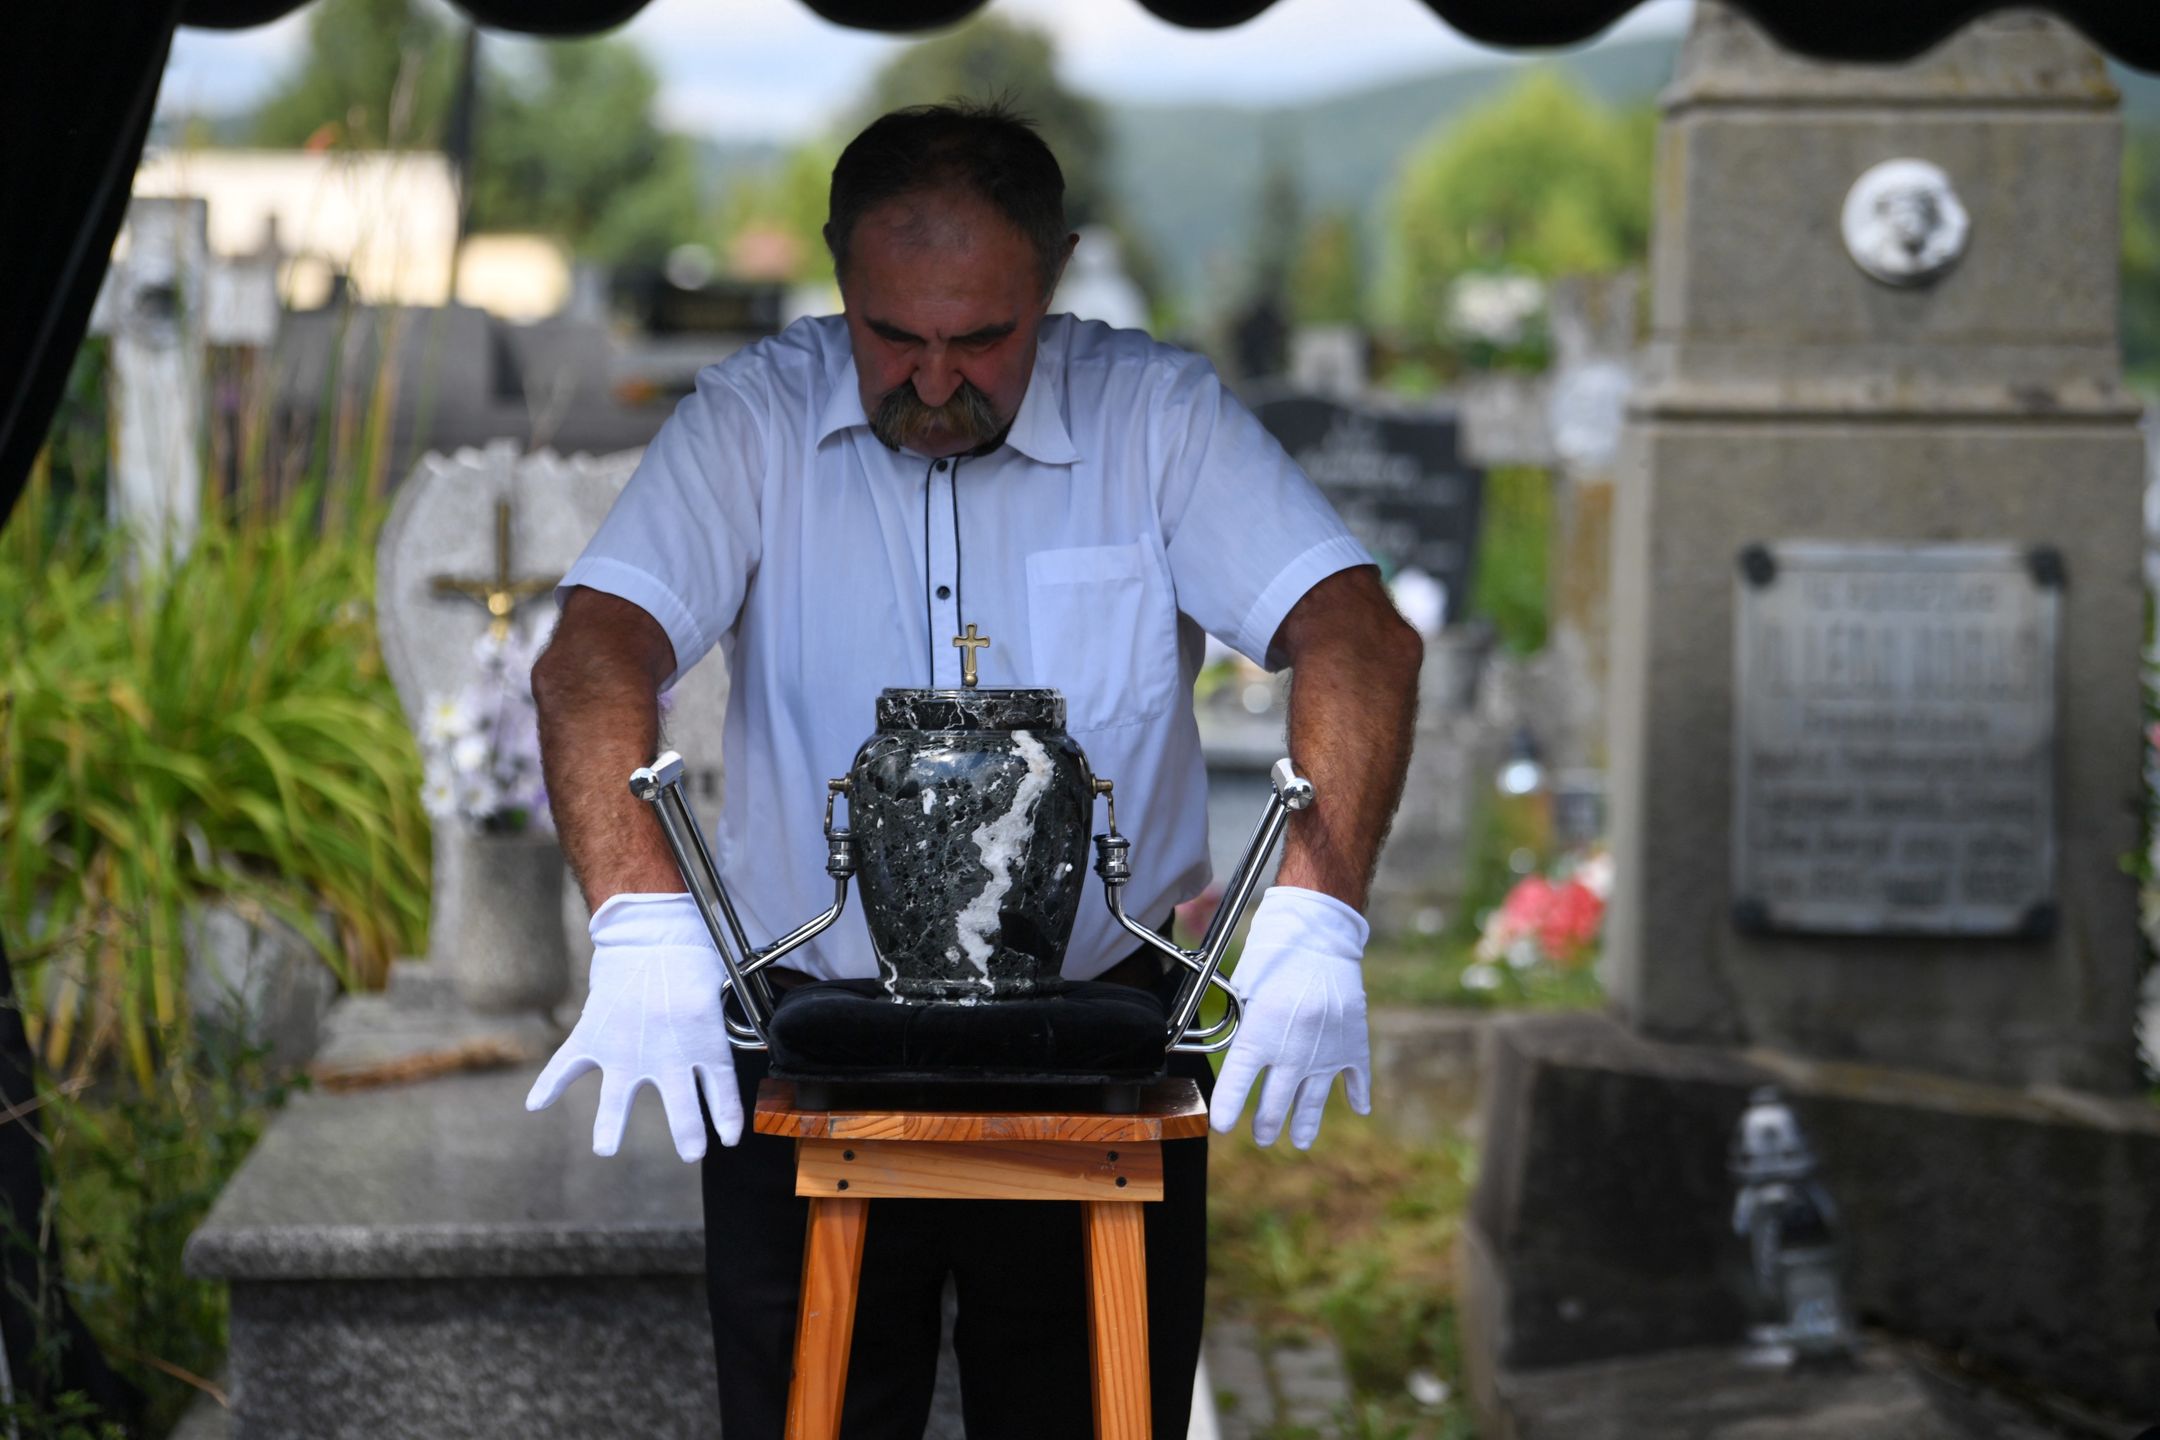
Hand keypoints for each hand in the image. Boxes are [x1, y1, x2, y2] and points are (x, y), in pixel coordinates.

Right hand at [525, 892, 741, 1161]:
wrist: (650, 933)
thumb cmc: (690, 957)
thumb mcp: (715, 993)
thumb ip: (711, 1029)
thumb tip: (712, 1054)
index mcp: (704, 1043)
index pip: (722, 1091)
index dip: (727, 1117)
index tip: (729, 1138)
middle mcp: (667, 1056)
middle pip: (682, 1107)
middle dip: (688, 1135)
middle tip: (692, 1152)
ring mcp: (627, 1051)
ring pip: (617, 1100)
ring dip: (610, 1126)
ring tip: (605, 1150)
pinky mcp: (595, 1038)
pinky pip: (567, 1066)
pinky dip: (548, 1084)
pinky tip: (534, 1104)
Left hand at [1210, 886, 1371, 1148]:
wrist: (1320, 933)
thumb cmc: (1273, 956)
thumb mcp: (1244, 991)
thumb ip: (1244, 1030)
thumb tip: (1240, 1061)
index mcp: (1260, 1034)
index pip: (1237, 1083)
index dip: (1227, 1108)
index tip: (1221, 1127)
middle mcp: (1292, 1050)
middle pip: (1275, 1102)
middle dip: (1265, 1125)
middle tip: (1262, 1137)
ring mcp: (1326, 1051)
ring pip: (1313, 1100)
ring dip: (1304, 1124)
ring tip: (1298, 1141)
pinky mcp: (1353, 1043)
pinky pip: (1357, 1078)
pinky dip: (1358, 1095)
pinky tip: (1359, 1110)